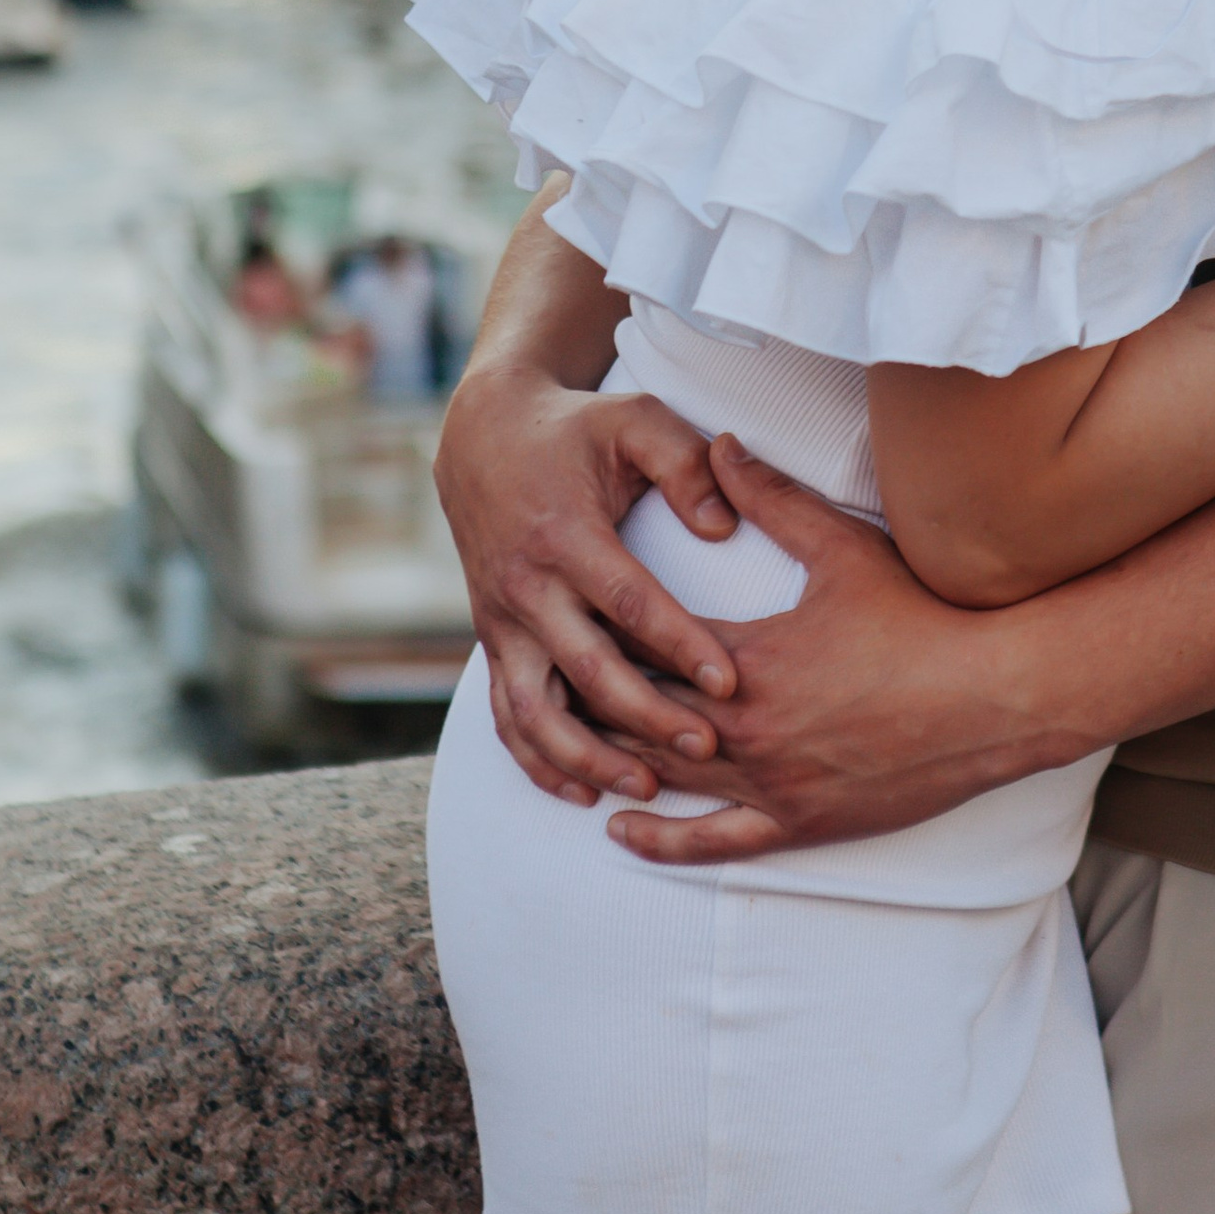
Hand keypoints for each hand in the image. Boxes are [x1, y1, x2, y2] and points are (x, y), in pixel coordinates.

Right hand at [433, 353, 743, 804]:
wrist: (483, 436)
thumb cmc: (576, 429)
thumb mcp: (636, 420)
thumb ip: (684, 464)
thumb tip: (723, 527)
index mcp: (565, 535)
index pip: (629, 603)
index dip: (681, 646)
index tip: (731, 683)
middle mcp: (526, 587)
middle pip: (587, 670)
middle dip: (647, 717)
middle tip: (707, 747)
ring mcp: (502, 622)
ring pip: (535, 711)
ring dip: (586, 758)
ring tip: (645, 787)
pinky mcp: (492, 642)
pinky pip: (506, 716)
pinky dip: (537, 761)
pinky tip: (582, 793)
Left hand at [602, 441, 1066, 869]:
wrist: (996, 695)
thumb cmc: (923, 614)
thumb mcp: (843, 546)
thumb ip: (772, 498)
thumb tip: (719, 445)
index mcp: (750, 656)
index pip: (648, 645)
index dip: (597, 634)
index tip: (557, 617)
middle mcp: (748, 727)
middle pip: (641, 714)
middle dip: (589, 700)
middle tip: (537, 682)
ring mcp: (773, 783)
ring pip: (667, 778)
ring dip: (612, 764)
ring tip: (561, 752)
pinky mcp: (801, 822)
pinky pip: (716, 843)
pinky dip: (664, 840)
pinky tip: (623, 830)